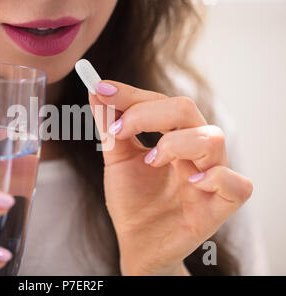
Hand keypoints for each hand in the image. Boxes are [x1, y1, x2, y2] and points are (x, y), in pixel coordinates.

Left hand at [89, 80, 252, 275]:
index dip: (132, 95)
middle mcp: (196, 150)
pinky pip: (236, 183)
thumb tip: (96, 92)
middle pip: (186, 110)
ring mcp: (211, 176)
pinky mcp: (221, 206)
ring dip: (175, 143)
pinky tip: (191, 182)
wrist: (137, 243)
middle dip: (148, 114)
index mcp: (174, 136)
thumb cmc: (132, 200)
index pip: (161, 102)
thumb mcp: (116, 160)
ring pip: (212, 139)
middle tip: (119, 130)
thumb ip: (110, 127)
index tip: (102, 89)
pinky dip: (214, 177)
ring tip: (151, 162)